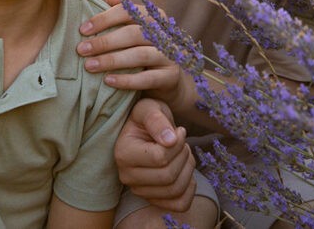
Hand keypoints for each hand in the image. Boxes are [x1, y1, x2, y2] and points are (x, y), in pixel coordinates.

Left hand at [78, 0, 182, 94]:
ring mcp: (170, 55)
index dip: (104, 19)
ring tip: (89, 66)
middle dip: (104, 41)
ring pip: (140, 55)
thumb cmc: (142, 49)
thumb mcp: (134, 29)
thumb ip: (123, 12)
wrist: (167, 79)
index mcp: (153, 16)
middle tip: (81, 49)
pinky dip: (126, 80)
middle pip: (133, 33)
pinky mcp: (171, 76)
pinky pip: (147, 78)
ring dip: (112, 60)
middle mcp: (164, 33)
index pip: (127, 11)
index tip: (82, 30)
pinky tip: (108, 81)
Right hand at [115, 98, 196, 212]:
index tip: (180, 131)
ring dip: (188, 169)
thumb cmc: (148, 117)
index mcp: (122, 153)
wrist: (147, 129)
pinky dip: (190, 188)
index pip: (160, 158)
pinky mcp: (152, 199)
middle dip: (184, 157)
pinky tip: (185, 170)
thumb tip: (170, 140)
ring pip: (175, 190)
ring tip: (184, 153)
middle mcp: (126, 175)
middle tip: (183, 142)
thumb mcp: (149, 108)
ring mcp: (138, 190)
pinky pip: (179, 204)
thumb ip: (157, 121)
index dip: (178, 144)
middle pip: (168, 176)